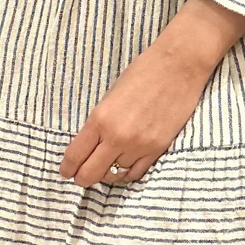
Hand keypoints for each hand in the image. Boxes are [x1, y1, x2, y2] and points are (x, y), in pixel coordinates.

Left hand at [58, 0, 244, 186]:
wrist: (178, 66)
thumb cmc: (142, 73)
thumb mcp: (110, 96)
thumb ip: (98, 123)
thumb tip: (88, 147)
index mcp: (100, 119)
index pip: (75, 156)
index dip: (67, 168)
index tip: (66, 172)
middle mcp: (117, 136)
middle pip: (90, 174)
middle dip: (82, 178)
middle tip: (81, 175)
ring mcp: (139, 145)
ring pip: (114, 175)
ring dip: (108, 172)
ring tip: (106, 165)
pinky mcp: (158, 149)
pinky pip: (136, 174)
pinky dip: (127, 173)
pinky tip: (124, 166)